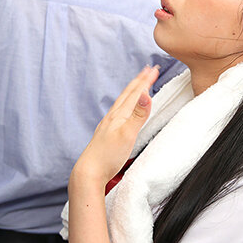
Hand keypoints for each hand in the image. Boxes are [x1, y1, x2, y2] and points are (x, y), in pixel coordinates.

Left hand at [71, 65, 158, 187]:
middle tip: (148, 70)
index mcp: (119, 115)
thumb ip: (138, 114)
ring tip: (137, 86)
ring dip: (132, 91)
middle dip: (139, 81)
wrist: (89, 172)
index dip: (145, 81)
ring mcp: (109, 125)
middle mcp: (113, 117)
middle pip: (127, 94)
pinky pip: (119, 112)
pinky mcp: (107, 134)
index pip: (135, 93)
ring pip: (122, 103)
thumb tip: (146, 94)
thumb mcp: (127, 134)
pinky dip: (126, 105)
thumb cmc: (107, 156)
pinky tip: (124, 111)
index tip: (154, 69)